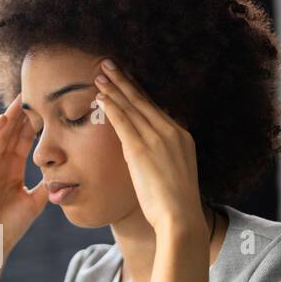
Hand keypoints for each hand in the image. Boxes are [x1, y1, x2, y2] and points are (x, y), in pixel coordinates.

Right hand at [0, 92, 47, 264]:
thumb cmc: (10, 228)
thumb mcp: (35, 202)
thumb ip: (45, 186)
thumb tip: (65, 175)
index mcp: (12, 171)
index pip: (24, 141)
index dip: (34, 123)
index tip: (47, 106)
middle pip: (11, 133)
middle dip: (22, 113)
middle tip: (34, 91)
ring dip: (8, 117)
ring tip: (20, 99)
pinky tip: (3, 119)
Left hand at [93, 59, 206, 242]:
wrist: (179, 218)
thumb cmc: (174, 204)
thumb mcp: (173, 173)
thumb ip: (160, 157)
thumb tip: (141, 154)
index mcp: (181, 136)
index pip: (155, 108)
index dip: (138, 92)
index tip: (126, 79)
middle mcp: (171, 132)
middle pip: (143, 100)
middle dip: (123, 81)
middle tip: (108, 64)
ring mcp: (157, 138)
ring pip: (131, 107)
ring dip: (114, 89)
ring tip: (99, 74)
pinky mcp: (141, 149)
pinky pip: (123, 121)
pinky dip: (111, 107)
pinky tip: (100, 96)